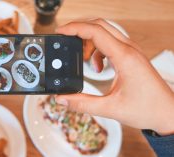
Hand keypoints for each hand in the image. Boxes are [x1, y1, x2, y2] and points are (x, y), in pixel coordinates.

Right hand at [55, 19, 173, 134]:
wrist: (167, 113)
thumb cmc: (148, 109)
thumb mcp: (110, 108)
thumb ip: (83, 104)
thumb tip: (62, 99)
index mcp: (124, 57)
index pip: (96, 32)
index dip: (75, 28)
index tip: (61, 32)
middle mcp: (129, 50)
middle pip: (100, 25)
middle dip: (79, 30)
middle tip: (65, 40)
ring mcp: (131, 51)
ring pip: (105, 33)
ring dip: (89, 41)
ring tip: (82, 59)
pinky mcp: (131, 56)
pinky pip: (110, 43)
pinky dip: (97, 50)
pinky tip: (97, 66)